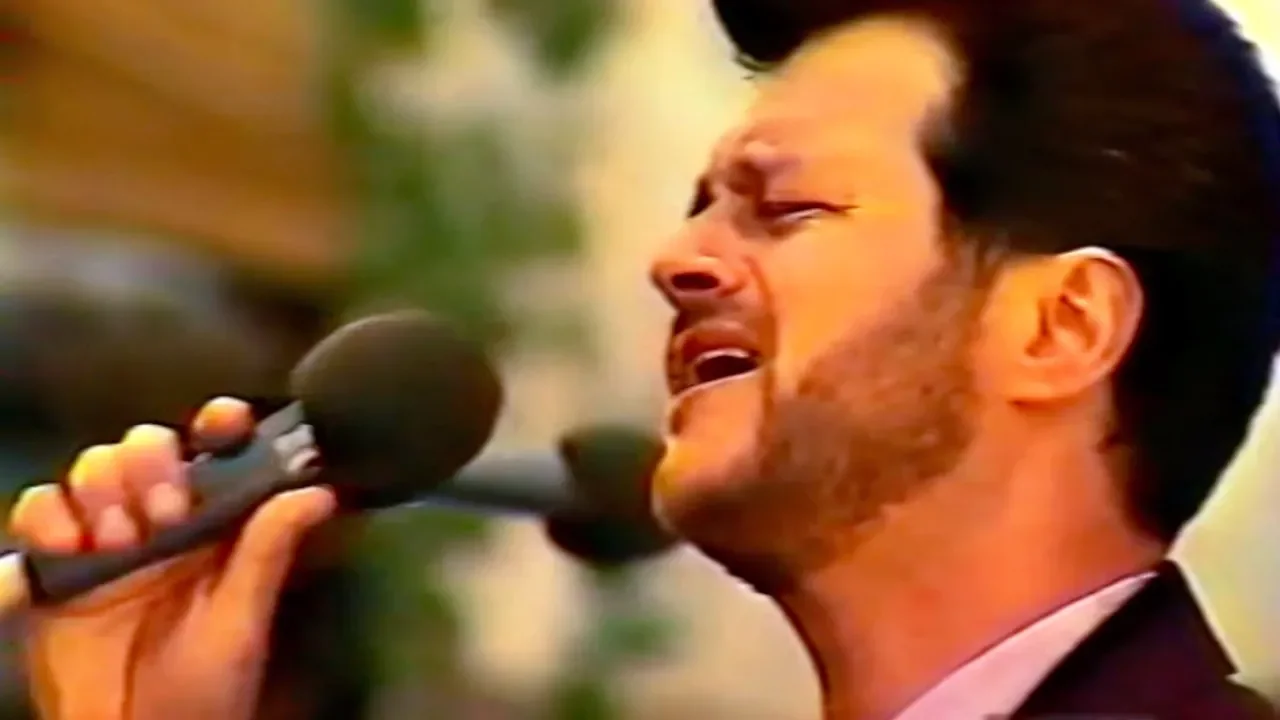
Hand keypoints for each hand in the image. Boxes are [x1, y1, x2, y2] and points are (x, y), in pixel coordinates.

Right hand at [8, 397, 336, 719]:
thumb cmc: (202, 690)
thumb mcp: (240, 621)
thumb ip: (268, 552)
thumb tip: (319, 491)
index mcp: (215, 526)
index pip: (217, 451)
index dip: (220, 422)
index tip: (224, 420)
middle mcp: (161, 522)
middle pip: (147, 446)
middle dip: (152, 464)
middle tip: (164, 519)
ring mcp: (106, 539)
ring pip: (94, 467)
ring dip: (103, 489)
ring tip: (119, 543)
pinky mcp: (56, 566)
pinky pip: (39, 508)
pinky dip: (49, 516)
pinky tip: (73, 549)